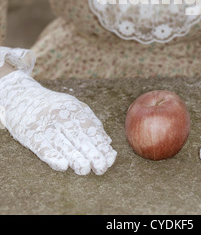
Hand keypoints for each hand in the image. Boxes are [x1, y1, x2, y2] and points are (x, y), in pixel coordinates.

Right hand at [0, 69, 116, 174]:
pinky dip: (52, 156)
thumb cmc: (55, 107)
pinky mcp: (30, 133)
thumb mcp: (75, 108)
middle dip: (91, 152)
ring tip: (85, 169)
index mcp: (74, 109)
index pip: (90, 129)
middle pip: (78, 136)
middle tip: (101, 167)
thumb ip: (91, 124)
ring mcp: (45, 124)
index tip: (110, 158)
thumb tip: (108, 143)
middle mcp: (61, 115)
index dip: (100, 144)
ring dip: (74, 157)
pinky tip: (62, 165)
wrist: (23, 97)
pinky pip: (42, 146)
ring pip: (62, 143)